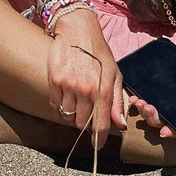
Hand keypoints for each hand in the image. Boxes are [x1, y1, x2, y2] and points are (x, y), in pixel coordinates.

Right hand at [46, 9, 125, 147]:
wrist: (77, 30)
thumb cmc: (99, 52)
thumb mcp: (114, 74)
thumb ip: (116, 101)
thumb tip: (120, 125)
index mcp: (103, 90)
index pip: (101, 125)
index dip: (99, 140)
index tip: (97, 146)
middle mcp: (86, 90)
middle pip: (82, 124)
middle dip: (85, 122)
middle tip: (86, 111)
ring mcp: (68, 86)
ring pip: (68, 115)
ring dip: (72, 112)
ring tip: (76, 97)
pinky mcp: (54, 80)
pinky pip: (55, 104)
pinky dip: (59, 104)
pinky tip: (65, 94)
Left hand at [128, 34, 175, 137]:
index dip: (175, 131)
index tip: (165, 132)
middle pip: (166, 121)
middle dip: (154, 119)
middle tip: (148, 109)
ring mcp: (170, 98)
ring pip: (155, 113)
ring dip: (145, 112)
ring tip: (138, 103)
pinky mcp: (160, 89)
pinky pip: (149, 99)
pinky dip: (140, 100)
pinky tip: (133, 96)